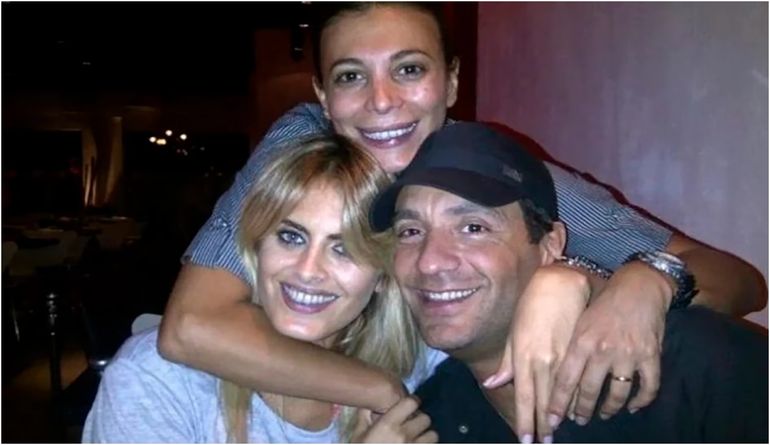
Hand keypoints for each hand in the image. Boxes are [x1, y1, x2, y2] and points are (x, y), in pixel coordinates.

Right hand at [352, 396, 437, 442]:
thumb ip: (364, 417)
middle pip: (425, 418)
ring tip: (417, 440)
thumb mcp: (358, 435)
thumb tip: (370, 403)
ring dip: (426, 436)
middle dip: (419, 420)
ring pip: (433, 436)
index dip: (411, 402)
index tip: (408, 406)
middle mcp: (404, 435)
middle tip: (412, 425)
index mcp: (388, 425)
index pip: (411, 402)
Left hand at [484, 264, 589, 442]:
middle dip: (544, 425)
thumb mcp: (515, 332)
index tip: (526, 439)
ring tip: (559, 431)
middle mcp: (543, 360)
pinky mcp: (582, 350)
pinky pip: (581, 382)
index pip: (523, 397)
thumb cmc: (533, 306)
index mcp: (523, 356)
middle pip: (543, 401)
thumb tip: (491, 383)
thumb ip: (507, 361)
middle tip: (545, 442)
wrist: (562, 283)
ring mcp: (564, 357)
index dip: (524, 420)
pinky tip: (578, 408)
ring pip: (564, 395)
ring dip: (562, 415)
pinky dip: (578, 398)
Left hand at [547, 261, 669, 426]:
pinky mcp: (651, 355)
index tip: (552, 419)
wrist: (637, 287)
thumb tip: (548, 370)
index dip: (558, 403)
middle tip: (579, 421)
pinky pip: (648, 387)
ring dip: (610, 408)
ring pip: (618, 393)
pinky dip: (641, 400)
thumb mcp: (577, 321)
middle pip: (590, 391)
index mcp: (582, 341)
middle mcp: (603, 349)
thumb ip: (564, 346)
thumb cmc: (602, 303)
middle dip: (583, 411)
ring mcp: (628, 354)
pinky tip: (633, 406)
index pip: (565, 379)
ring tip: (603, 413)